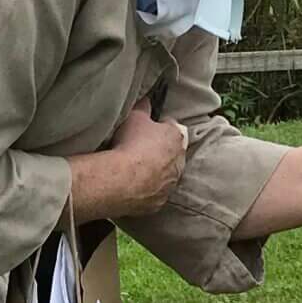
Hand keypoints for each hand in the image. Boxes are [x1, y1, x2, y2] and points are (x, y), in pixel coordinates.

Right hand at [70, 102, 187, 222]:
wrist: (122, 180)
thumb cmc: (130, 144)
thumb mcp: (135, 116)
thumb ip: (143, 107)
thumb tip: (146, 100)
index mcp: (177, 136)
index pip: (171, 127)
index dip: (158, 127)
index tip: (146, 129)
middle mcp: (180, 161)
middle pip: (171, 152)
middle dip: (159, 151)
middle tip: (139, 149)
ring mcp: (171, 184)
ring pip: (165, 175)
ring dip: (155, 171)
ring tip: (134, 169)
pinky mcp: (160, 202)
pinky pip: (155, 193)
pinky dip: (147, 189)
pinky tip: (132, 185)